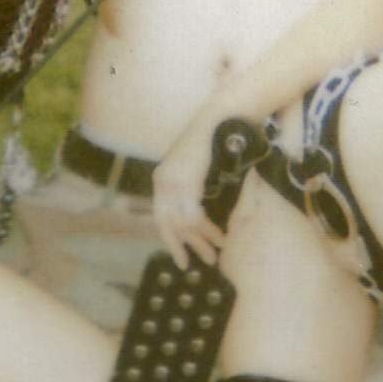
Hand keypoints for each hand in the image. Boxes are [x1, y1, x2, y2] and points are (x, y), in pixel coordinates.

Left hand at [152, 125, 226, 270]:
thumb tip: (197, 214)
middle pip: (167, 224)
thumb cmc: (214, 141)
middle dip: (182, 246)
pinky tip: (219, 236)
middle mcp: (162, 181)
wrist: (221, 118)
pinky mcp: (186, 182)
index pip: (161, 217)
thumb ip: (192, 189)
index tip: (180, 257)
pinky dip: (207, 230)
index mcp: (162, 178)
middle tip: (194, 264)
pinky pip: (194, 216)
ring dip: (201, 241)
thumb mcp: (196, 168)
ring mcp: (172, 181)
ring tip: (216, 253)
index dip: (170, 239)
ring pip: (182, 224)